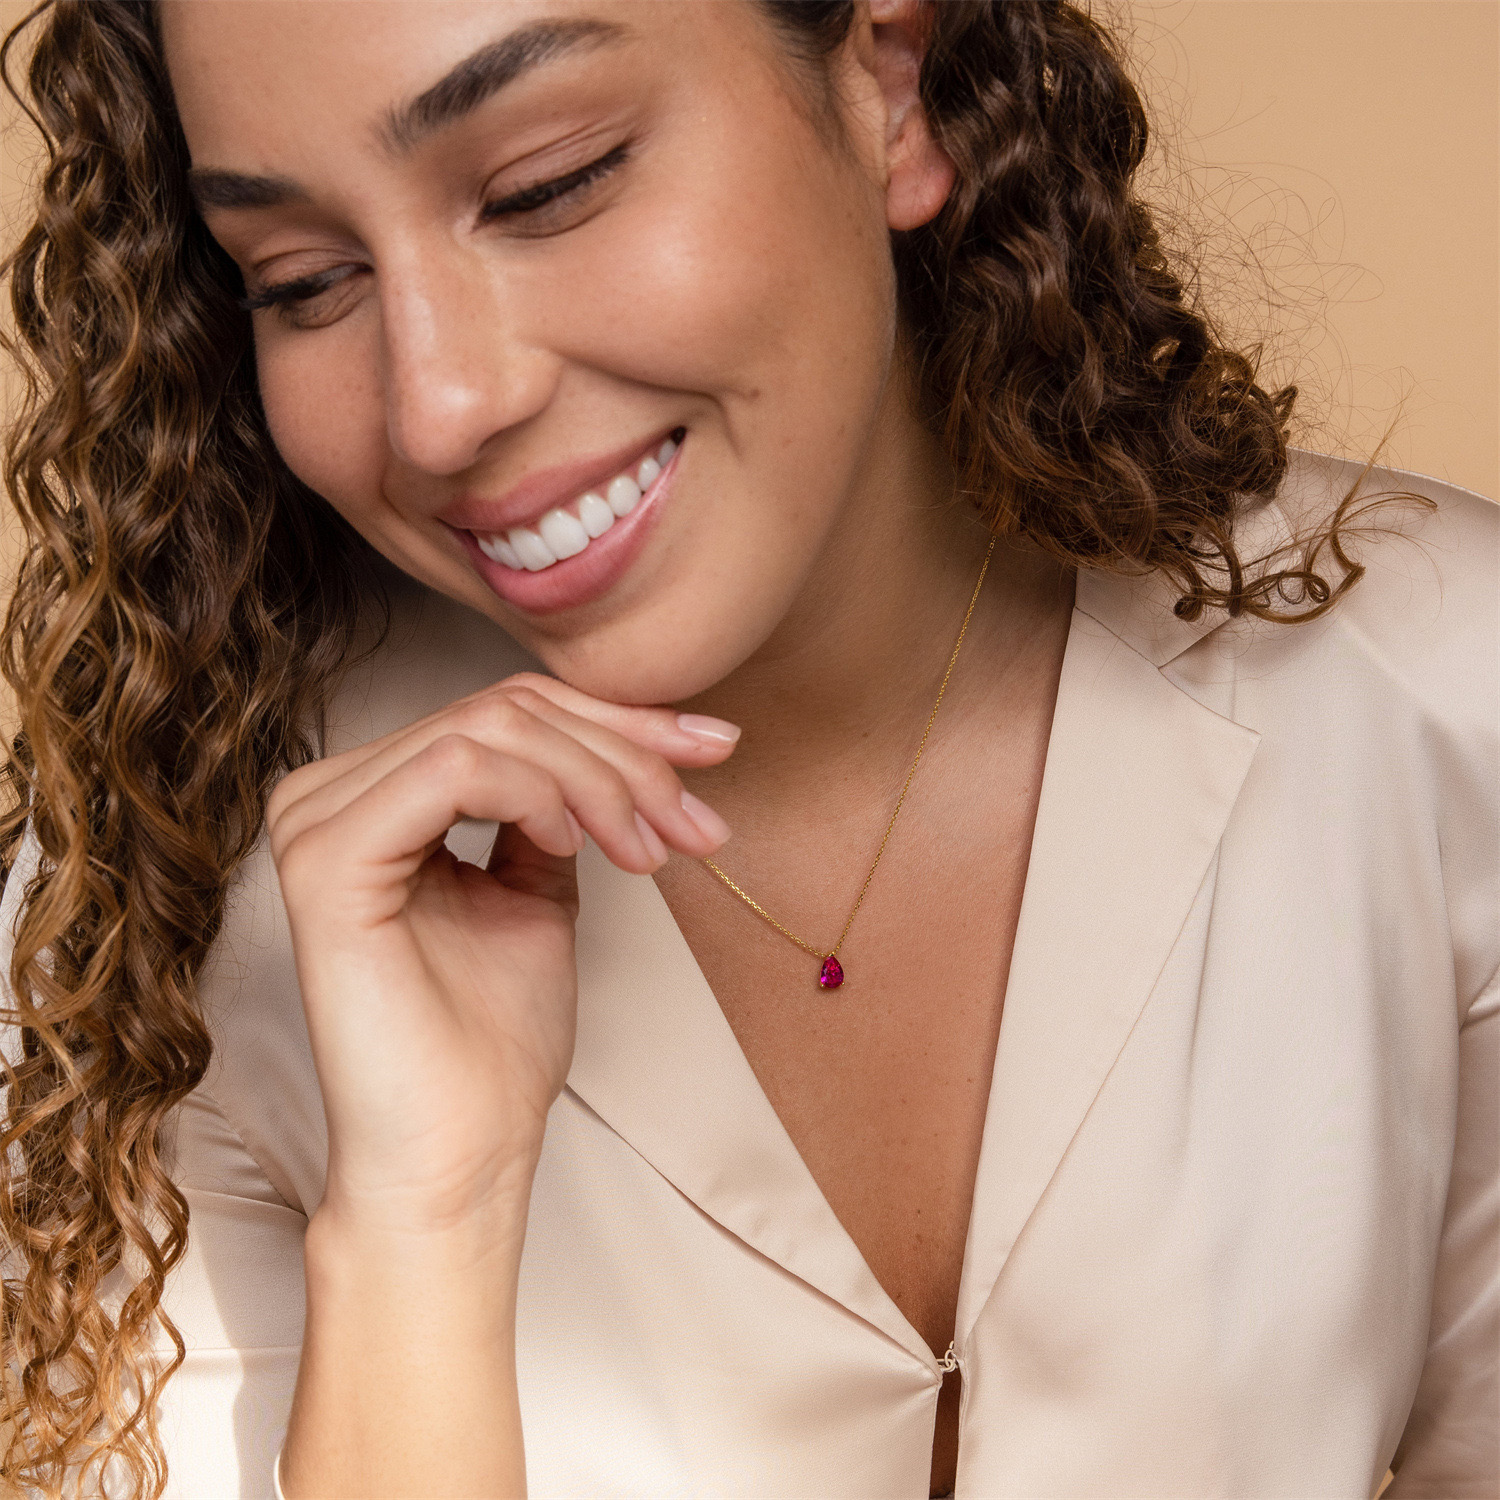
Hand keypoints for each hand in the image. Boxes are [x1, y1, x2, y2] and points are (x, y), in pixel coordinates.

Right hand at [266, 672, 736, 1238]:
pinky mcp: (328, 861)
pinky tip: (580, 844)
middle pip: (505, 710)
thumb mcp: (542, 891)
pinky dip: (539, 793)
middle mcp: (331, 795)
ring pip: (491, 730)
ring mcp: (318, 822)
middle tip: (696, 822)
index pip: (506, 711)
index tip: (715, 750)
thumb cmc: (495, 1042)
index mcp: (376, 797)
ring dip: (601, 781)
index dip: (620, 722)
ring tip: (651, 850)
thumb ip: (559, 808)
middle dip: (626, 755)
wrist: (461, 1153)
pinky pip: (454, 771)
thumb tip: (637, 736)